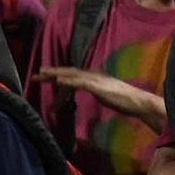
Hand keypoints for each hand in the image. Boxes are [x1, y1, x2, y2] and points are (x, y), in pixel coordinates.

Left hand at [32, 66, 163, 129]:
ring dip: (56, 74)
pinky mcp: (98, 86)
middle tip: (36, 75)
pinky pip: (80, 82)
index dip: (59, 77)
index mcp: (95, 77)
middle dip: (52, 73)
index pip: (74, 76)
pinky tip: (58, 81)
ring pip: (72, 74)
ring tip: (42, 74)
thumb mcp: (106, 96)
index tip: (46, 79)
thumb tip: (89, 97)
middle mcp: (94, 75)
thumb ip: (96, 93)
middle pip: (70, 72)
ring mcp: (96, 79)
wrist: (138, 101)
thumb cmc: (125, 101)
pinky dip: (68, 81)